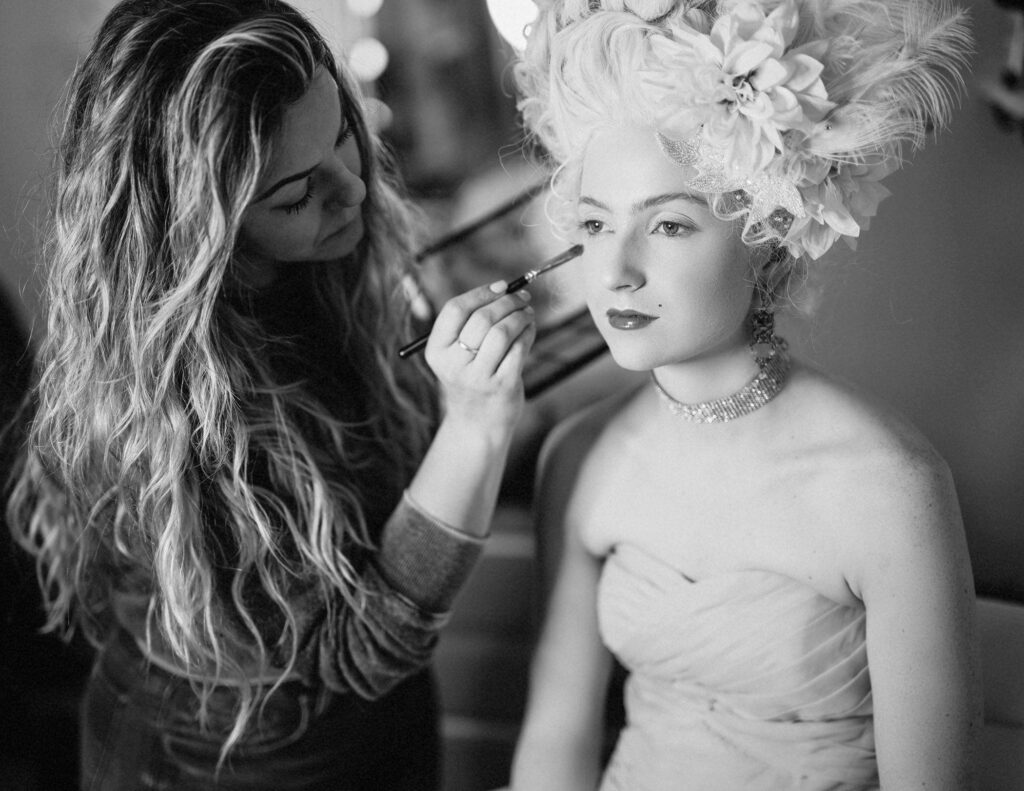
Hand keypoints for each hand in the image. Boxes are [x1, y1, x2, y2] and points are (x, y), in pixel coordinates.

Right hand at [424, 280, 535, 436]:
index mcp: (436, 351)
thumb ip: (471, 324)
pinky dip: (528, 332)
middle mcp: (453, 365)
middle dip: (507, 302)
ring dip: (521, 316)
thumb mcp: (457, 355)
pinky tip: (529, 329)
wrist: (477, 425)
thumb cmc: (471, 379)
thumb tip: (504, 289)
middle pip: (482, 318)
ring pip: (502, 332)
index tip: (501, 286)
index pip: (455, 310)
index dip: (481, 293)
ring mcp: (478, 377)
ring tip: (528, 313)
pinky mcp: (502, 386)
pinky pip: (519, 348)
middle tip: (522, 298)